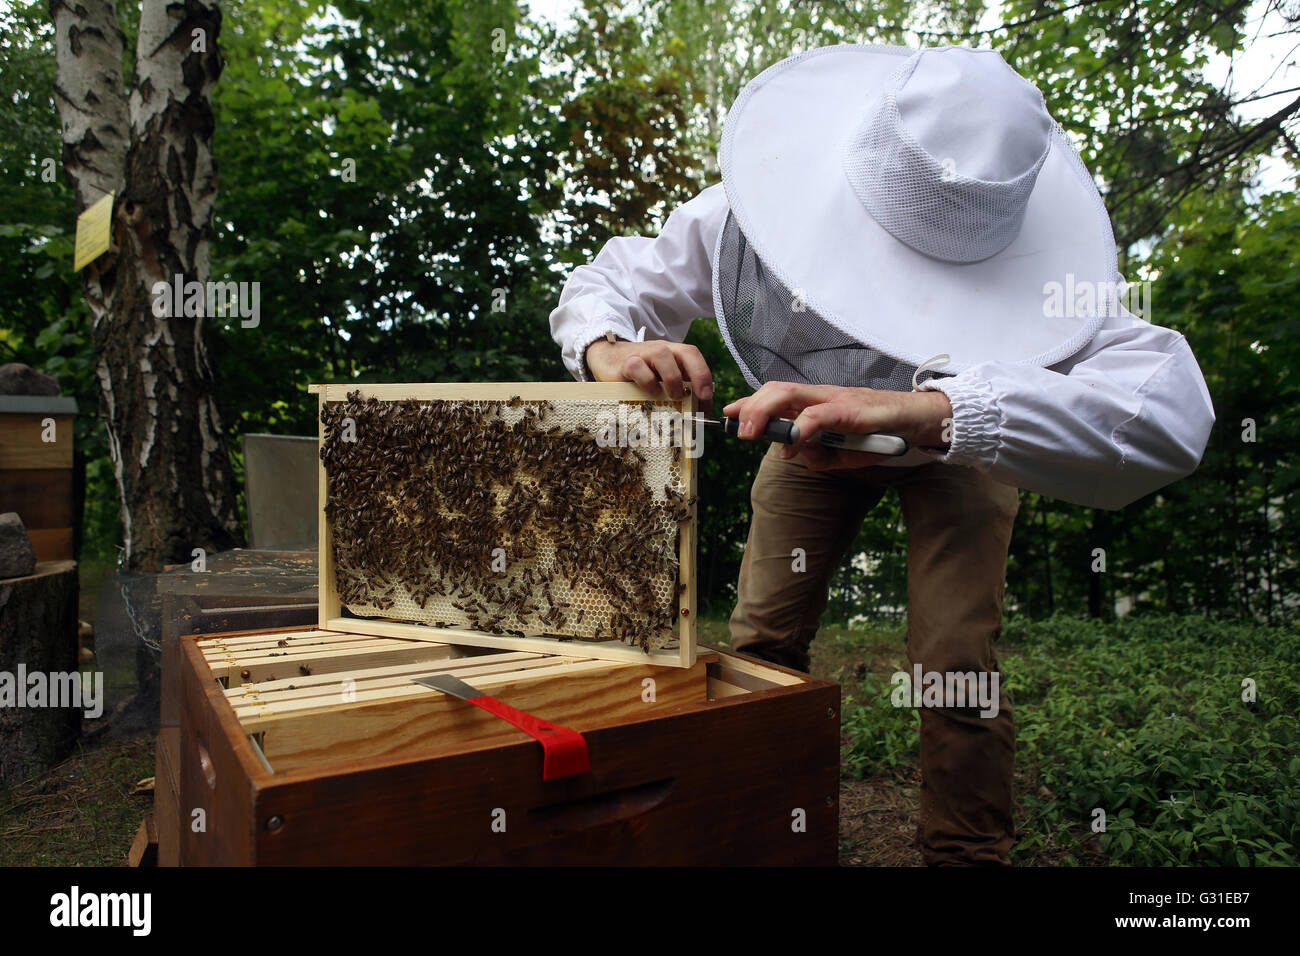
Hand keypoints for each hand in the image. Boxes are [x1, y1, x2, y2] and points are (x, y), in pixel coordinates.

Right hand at [585, 337, 713, 411]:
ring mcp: (643, 354)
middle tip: (700, 397)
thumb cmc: (641, 373)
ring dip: (672, 379)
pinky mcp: (625, 363)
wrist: (608, 358)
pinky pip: (637, 367)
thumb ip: (680, 390)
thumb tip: (700, 414)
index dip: (704, 376)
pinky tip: (650, 393)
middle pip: (686, 352)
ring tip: (674, 397)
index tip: (707, 398)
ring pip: (662, 356)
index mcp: (674, 353)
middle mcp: (661, 350)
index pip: (694, 356)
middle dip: (698, 375)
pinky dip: (647, 382)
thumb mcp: (662, 379)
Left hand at [723, 382, 952, 469]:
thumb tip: (795, 456)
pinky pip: (821, 415)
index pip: (776, 396)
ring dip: (765, 413)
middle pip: (776, 390)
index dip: (750, 403)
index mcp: (816, 403)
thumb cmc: (879, 432)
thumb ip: (820, 456)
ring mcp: (836, 399)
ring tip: (752, 434)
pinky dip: (802, 428)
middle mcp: (821, 396)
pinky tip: (792, 442)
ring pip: (790, 395)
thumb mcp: (844, 452)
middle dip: (751, 407)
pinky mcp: (852, 410)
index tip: (727, 414)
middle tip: (736, 430)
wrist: (917, 420)